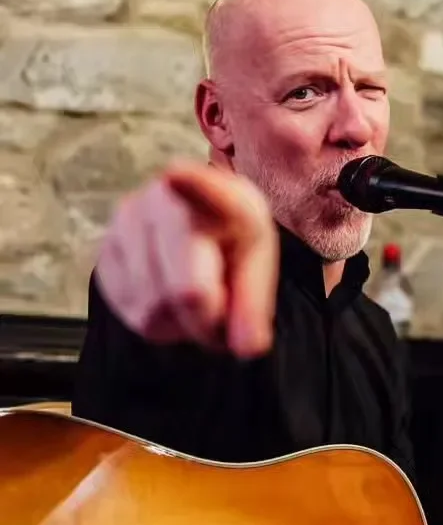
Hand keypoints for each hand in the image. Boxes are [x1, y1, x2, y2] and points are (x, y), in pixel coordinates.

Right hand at [95, 161, 278, 357]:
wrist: (199, 222)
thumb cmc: (234, 240)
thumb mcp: (256, 265)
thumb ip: (254, 306)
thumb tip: (248, 348)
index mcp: (215, 192)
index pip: (199, 188)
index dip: (190, 185)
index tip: (176, 176)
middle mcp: (162, 199)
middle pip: (185, 291)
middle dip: (208, 320)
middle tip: (222, 315)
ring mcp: (125, 223)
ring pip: (153, 309)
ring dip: (181, 323)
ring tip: (197, 299)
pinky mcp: (103, 250)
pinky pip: (130, 311)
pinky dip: (157, 320)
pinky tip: (169, 298)